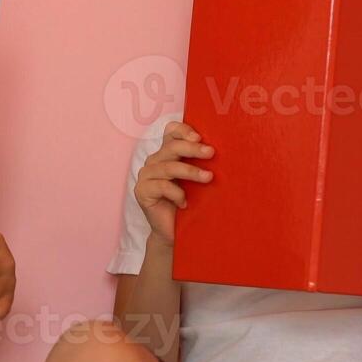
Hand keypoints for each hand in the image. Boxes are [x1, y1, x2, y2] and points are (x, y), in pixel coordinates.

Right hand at [134, 120, 214, 245]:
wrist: (174, 232)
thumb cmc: (189, 203)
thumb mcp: (197, 179)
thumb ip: (201, 163)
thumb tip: (220, 150)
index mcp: (167, 153)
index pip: (170, 132)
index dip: (183, 130)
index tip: (200, 137)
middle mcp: (154, 161)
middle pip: (171, 146)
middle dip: (193, 149)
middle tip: (211, 153)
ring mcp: (146, 176)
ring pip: (168, 166)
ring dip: (191, 171)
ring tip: (208, 178)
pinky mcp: (142, 191)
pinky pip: (161, 186)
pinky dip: (176, 193)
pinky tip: (185, 203)